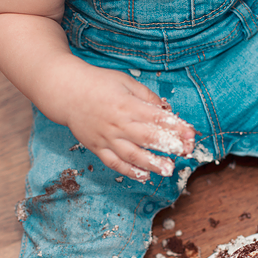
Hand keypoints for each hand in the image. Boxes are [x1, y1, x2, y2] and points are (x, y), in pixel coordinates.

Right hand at [40, 61, 195, 180]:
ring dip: (151, 164)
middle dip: (168, 146)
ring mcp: (106, 138)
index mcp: (126, 105)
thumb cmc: (98, 84)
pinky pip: (114, 163)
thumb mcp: (125, 82)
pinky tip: (144, 175)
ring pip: (132, 155)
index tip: (190, 133)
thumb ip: (147, 97)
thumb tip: (166, 109)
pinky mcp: (97, 147)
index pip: (156, 118)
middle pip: (147, 138)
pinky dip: (129, 171)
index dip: (175, 127)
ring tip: (168, 170)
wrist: (67, 93)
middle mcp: (117, 123)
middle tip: (185, 154)